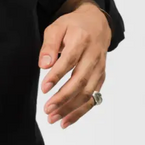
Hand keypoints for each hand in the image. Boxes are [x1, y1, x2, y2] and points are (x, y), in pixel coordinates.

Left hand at [38, 0, 109, 128]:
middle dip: (63, 98)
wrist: (97, 24)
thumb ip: (48, 45)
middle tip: (47, 109)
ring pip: (88, 92)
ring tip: (53, 118)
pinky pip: (93, 97)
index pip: (69, 60)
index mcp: (82, 40)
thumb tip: (44, 65)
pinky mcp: (101, 77)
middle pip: (80, 80)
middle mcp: (93, 55)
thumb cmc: (73, 26)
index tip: (44, 88)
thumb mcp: (57, 28)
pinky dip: (81, 111)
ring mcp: (99, 68)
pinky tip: (66, 120)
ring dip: (71, 108)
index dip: (56, 76)